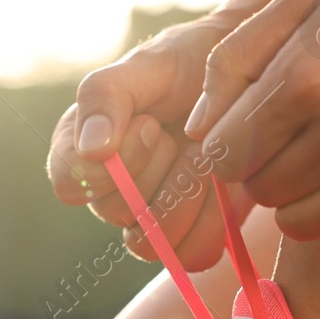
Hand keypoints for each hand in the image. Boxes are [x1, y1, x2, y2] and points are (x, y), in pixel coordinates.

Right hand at [47, 0, 284, 267]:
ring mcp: (149, 219)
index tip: (151, 124)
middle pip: (116, 212)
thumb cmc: (191, 63)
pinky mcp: (190, 237)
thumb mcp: (148, 64)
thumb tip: (92, 149)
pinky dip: (214, 219)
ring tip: (207, 154)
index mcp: (83, 148)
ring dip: (187, 194)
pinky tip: (224, 182)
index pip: (70, 183)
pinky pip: (191, 255)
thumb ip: (106, 96)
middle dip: (161, 169)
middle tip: (188, 132)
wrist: (249, 78)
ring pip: (152, 241)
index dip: (110, 163)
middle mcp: (109, 191)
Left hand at [184, 0, 319, 251]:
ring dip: (293, 196)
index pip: (225, 154)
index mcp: (306, 80)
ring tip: (313, 153)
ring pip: (297, 224)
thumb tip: (196, 127)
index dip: (224, 142)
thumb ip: (235, 59)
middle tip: (283, 131)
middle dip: (258, 165)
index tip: (242, 124)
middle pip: (259, 191)